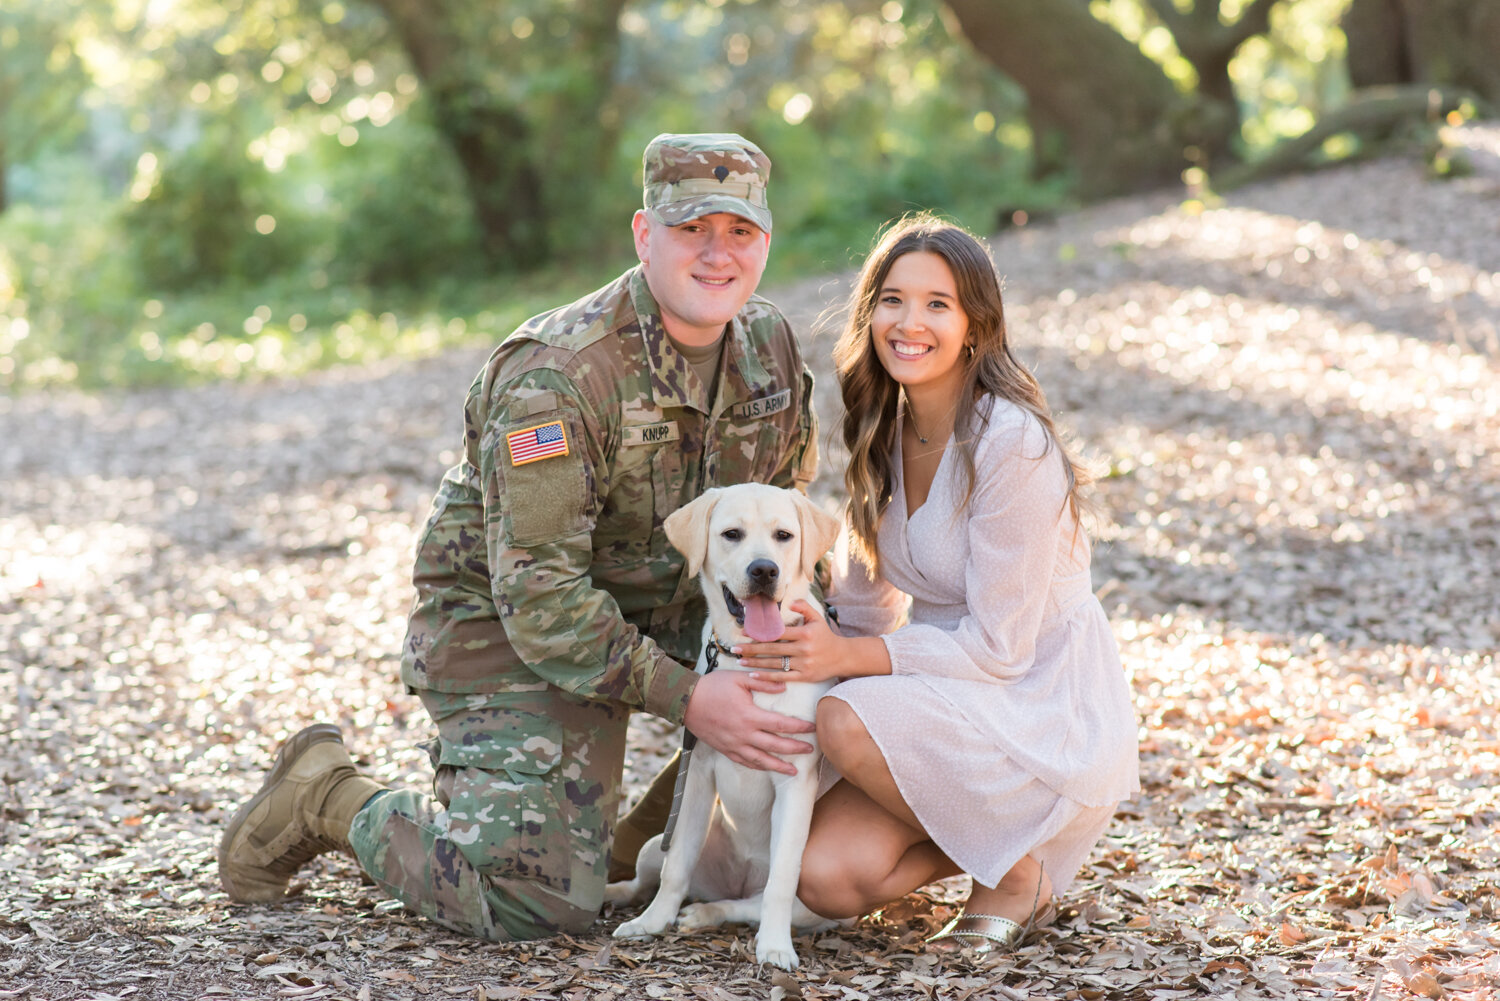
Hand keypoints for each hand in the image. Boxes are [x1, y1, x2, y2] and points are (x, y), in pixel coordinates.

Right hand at [683, 668, 814, 774]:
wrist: (686, 701)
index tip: (812, 728)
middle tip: (810, 750)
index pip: (781, 724)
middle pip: (775, 746)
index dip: (799, 728)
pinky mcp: (725, 750)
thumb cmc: (712, 686)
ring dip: (779, 766)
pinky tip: (767, 767)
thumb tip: (784, 687)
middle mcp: (744, 734)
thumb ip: (762, 682)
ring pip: (761, 760)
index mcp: (750, 716)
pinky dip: (759, 766)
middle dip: (795, 749)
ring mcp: (734, 745)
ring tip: (793, 771)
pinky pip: (745, 762)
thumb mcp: (739, 678)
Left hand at [733, 600, 889, 683]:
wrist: (842, 657)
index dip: (760, 632)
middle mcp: (803, 649)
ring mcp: (803, 664)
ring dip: (755, 663)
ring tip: (739, 661)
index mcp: (805, 633)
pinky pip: (782, 677)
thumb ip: (804, 607)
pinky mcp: (804, 676)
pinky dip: (766, 676)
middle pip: (772, 649)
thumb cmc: (825, 636)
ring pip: (774, 664)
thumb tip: (790, 602)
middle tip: (735, 648)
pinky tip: (753, 674)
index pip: (777, 632)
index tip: (743, 632)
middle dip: (751, 648)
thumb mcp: (817, 618)